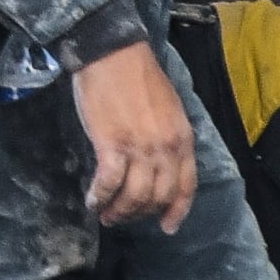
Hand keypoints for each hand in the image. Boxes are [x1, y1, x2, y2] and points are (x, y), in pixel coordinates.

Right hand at [73, 42, 196, 232]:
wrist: (112, 53)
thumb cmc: (138, 76)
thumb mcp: (169, 107)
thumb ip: (169, 135)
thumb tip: (160, 162)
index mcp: (183, 138)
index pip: (186, 186)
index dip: (177, 211)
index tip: (167, 227)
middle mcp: (166, 148)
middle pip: (158, 196)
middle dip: (141, 213)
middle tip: (123, 216)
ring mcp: (140, 148)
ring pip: (135, 196)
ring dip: (120, 211)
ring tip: (106, 213)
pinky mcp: (112, 145)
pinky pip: (109, 183)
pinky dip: (100, 197)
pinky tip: (92, 200)